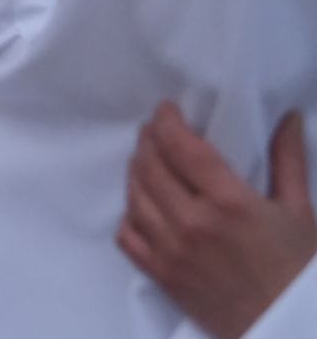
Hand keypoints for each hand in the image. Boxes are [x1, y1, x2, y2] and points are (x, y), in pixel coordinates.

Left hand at [118, 105, 315, 338]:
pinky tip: (139, 203)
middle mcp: (193, 222)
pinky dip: (128, 213)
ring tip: (144, 159)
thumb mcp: (300, 211)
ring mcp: (172, 250)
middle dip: (148, 140)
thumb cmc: (299, 269)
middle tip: (152, 130)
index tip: (166, 109)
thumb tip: (287, 117)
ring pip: (135, 196)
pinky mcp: (162, 275)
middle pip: (151, 167)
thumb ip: (288, 160)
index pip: (182, 147)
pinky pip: (128, 235)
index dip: (167, 121)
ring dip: (135, 170)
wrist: (288, 328)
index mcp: (229, 202)